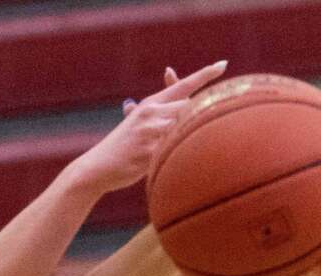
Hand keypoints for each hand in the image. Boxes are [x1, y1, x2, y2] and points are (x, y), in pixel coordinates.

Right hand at [65, 60, 227, 194]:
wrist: (97, 166)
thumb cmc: (123, 146)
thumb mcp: (138, 120)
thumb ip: (160, 108)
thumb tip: (169, 76)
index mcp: (151, 103)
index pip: (183, 85)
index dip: (205, 75)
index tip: (223, 64)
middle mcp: (151, 112)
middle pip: (189, 111)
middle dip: (193, 123)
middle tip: (182, 135)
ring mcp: (150, 131)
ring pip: (181, 132)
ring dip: (180, 144)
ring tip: (157, 153)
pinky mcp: (148, 151)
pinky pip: (170, 154)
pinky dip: (169, 160)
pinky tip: (153, 163)